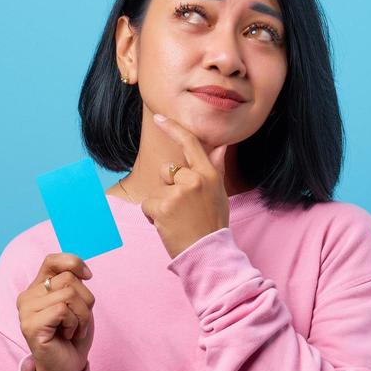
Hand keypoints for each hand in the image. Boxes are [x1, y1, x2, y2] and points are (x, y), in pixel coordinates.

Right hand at [16, 252, 94, 370]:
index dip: (74, 262)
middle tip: (79, 321)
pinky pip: (63, 310)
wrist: (66, 369)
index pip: (52, 260)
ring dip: (82, 315)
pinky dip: (74, 323)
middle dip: (85, 301)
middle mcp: (27, 296)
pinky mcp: (30, 325)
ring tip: (74, 329)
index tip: (88, 276)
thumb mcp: (78, 304)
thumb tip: (82, 269)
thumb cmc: (73, 336)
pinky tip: (67, 335)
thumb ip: (74, 283)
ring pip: (68, 294)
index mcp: (37, 288)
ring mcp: (26, 311)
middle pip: (68, 278)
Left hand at [140, 113, 231, 258]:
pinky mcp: (163, 206)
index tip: (158, 118)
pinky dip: (153, 216)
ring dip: (161, 205)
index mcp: (208, 174)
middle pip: (166, 171)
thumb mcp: (218, 193)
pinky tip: (168, 226)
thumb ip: (215, 168)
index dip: (173, 129)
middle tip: (184, 209)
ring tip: (178, 219)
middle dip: (168, 188)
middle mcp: (194, 179)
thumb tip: (221, 146)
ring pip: (156, 190)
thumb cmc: (212, 224)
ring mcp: (178, 192)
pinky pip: (148, 204)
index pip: (190, 144)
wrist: (208, 252)